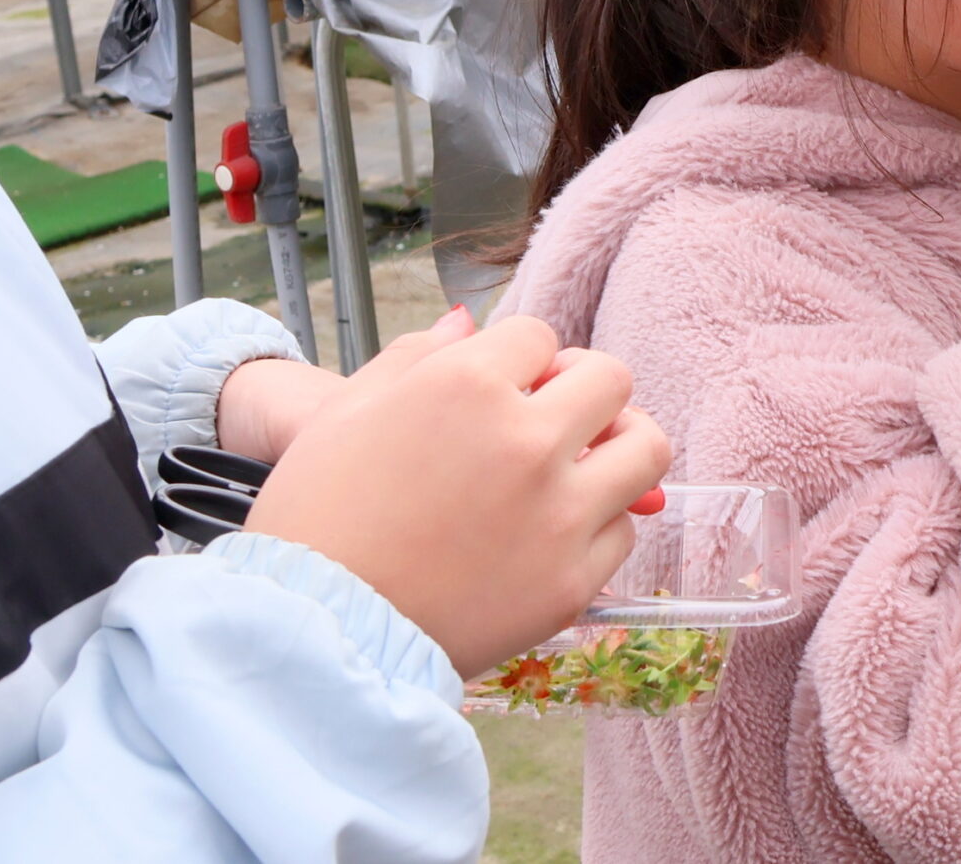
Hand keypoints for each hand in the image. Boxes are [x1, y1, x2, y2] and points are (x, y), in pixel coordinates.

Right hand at [240, 308, 671, 677]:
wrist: (316, 637)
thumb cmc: (314, 519)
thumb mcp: (345, 411)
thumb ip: (415, 356)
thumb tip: (465, 324)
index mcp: (466, 384)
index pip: (539, 336)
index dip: (518, 360)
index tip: (501, 387)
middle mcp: (525, 439)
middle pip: (610, 378)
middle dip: (580, 388)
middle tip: (551, 418)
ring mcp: (557, 513)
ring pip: (645, 448)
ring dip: (618, 446)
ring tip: (582, 464)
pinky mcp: (571, 581)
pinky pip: (622, 531)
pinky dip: (596, 525)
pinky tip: (553, 532)